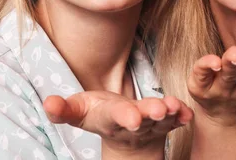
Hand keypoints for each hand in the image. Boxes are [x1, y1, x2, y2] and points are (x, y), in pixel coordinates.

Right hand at [43, 91, 192, 157]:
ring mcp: (151, 124)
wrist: (124, 131)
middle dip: (150, 113)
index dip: (124, 116)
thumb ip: (64, 110)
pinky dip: (182, 115)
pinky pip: (176, 120)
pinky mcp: (166, 120)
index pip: (116, 117)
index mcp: (110, 120)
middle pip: (142, 119)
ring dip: (169, 113)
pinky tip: (188, 112)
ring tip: (175, 105)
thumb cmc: (99, 114)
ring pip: (161, 120)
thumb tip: (47, 103)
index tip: (132, 117)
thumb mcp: (79, 111)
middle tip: (158, 109)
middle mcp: (132, 124)